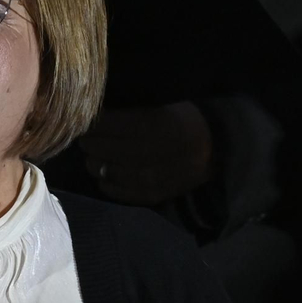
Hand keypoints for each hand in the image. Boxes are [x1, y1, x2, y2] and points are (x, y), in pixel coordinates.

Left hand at [79, 101, 213, 205]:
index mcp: (158, 126)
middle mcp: (155, 153)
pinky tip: (104, 175)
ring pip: (111, 172)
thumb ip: (133, 113)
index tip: (86, 121)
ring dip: (95, 163)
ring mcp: (155, 177)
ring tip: (93, 156)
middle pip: (108, 149)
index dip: (95, 124)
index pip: (112, 125)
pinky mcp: (156, 194)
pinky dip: (107, 184)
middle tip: (84, 138)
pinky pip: (121, 192)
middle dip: (91, 143)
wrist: (217, 150)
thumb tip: (98, 117)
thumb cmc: (186, 121)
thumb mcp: (164, 108)